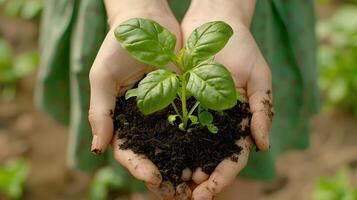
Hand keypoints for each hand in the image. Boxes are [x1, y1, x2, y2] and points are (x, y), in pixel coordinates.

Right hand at [88, 1, 190, 198]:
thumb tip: (97, 148)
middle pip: (152, 154)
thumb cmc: (117, 46)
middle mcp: (144, 120)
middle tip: (178, 191)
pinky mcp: (184, 100)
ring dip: (184, 164)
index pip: (127, 150)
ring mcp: (164, 111)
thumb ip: (100, 112)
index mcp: (121, 118)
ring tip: (196, 181)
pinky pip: (191, 124)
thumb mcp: (102, 77)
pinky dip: (199, 142)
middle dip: (164, 174)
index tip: (152, 177)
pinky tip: (209, 155)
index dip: (138, 166)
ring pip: (174, 145)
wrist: (146, 21)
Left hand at [181, 0, 272, 198]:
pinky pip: (173, 127)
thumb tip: (263, 145)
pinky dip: (167, 145)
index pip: (234, 157)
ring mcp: (199, 114)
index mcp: (240, 121)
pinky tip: (157, 158)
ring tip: (168, 184)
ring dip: (181, 168)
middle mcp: (219, 122)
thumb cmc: (241, 47)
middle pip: (210, 159)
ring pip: (190, 149)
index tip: (207, 192)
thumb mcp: (258, 75)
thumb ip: (261, 109)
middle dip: (199, 180)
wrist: (214, 23)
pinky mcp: (180, 102)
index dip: (222, 177)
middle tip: (183, 195)